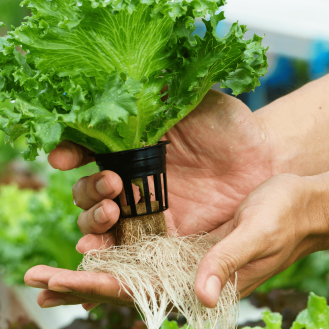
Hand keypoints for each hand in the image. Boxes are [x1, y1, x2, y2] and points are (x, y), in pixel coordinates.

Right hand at [24, 90, 288, 308]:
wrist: (266, 161)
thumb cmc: (228, 126)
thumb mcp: (191, 101)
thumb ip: (157, 94)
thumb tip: (117, 76)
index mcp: (128, 146)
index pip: (85, 150)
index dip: (69, 153)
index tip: (63, 158)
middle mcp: (129, 179)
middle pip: (86, 191)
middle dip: (87, 191)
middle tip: (112, 186)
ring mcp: (143, 211)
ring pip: (99, 222)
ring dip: (92, 221)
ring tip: (108, 215)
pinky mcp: (162, 237)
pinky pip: (126, 248)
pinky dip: (107, 251)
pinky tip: (97, 250)